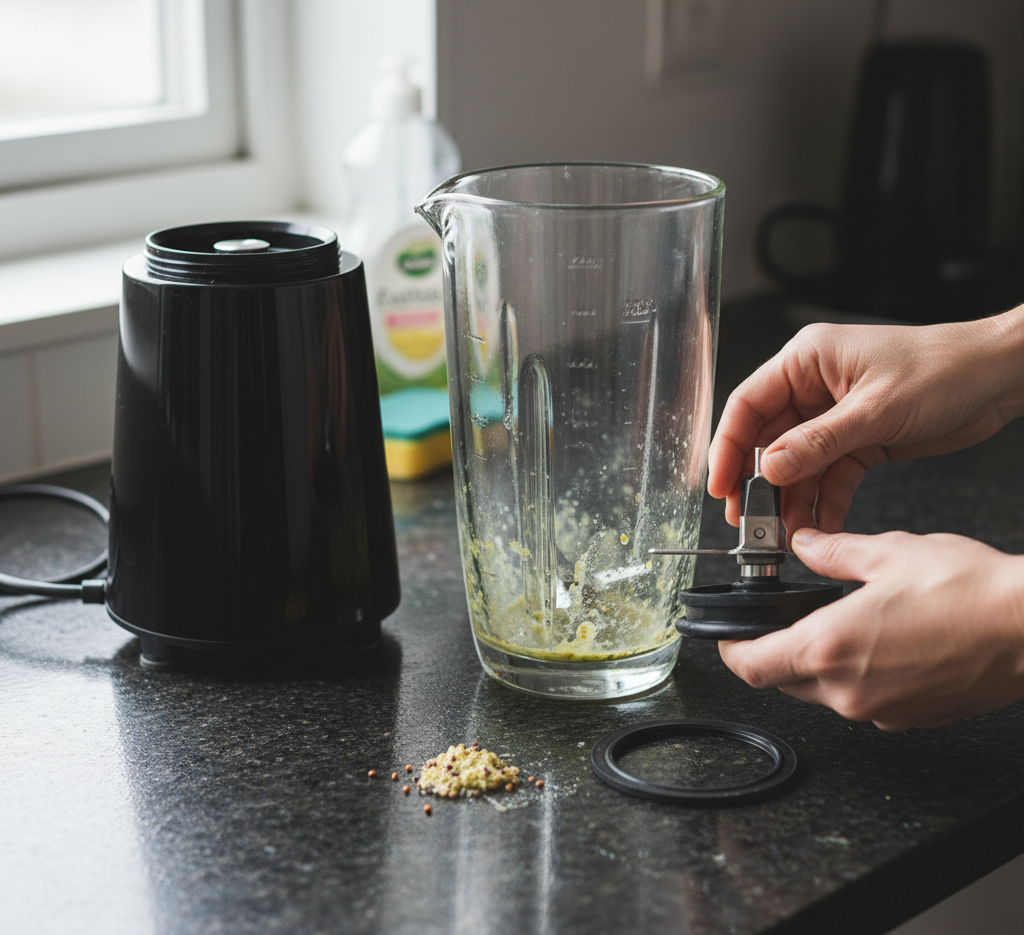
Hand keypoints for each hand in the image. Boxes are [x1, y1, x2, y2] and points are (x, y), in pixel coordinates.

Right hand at [708, 308, 1023, 539]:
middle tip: (748, 519)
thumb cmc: (944, 368)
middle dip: (758, 483)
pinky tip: (821, 525)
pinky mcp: (857, 439)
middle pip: (767, 439)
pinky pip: (829, 475)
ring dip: (792, 499)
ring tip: (786, 532)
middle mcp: (814, 386)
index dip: (728, 447)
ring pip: (797, 464)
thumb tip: (772, 469)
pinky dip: (824, 501)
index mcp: (806, 361)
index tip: (721, 485)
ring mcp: (834, 415)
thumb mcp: (875, 410)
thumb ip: (818, 443)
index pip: (748, 404)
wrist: (998, 377)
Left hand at [719, 528, 1023, 730]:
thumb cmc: (969, 591)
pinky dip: (858, 676)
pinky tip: (882, 644)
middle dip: (775, 652)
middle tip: (782, 621)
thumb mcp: (887, 553)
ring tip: (844, 623)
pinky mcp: (911, 718)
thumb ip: (832, 552)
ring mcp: (881, 711)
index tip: (724, 638)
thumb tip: (805, 546)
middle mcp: (849, 690)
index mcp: (829, 647)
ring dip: (818, 664)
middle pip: (783, 681)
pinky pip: (864, 701)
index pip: (752, 666)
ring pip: (823, 693)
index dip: (729, 651)